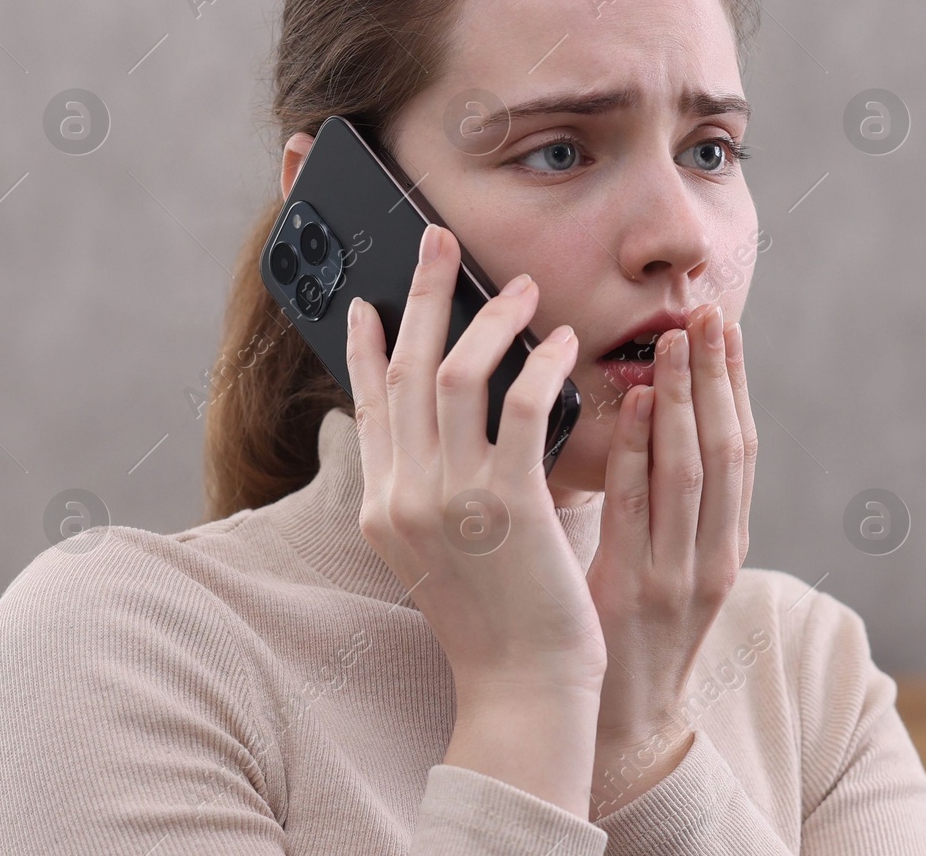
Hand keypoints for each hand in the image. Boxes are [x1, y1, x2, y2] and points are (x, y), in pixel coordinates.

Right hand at [345, 222, 606, 695]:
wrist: (522, 686)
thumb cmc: (494, 617)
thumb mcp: (438, 549)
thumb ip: (428, 486)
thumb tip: (435, 423)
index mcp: (382, 505)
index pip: (366, 402)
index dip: (364, 343)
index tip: (367, 299)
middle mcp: (403, 494)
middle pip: (403, 366)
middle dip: (421, 293)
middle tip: (438, 239)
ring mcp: (452, 498)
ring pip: (456, 372)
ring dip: (489, 317)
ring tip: (521, 288)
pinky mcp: (510, 503)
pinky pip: (523, 405)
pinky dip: (541, 363)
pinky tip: (562, 343)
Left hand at [584, 302, 756, 816]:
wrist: (619, 727)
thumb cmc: (630, 634)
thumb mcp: (666, 562)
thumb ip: (664, 499)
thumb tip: (650, 414)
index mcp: (724, 542)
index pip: (740, 446)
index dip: (734, 384)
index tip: (725, 326)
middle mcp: (715, 554)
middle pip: (728, 447)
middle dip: (718, 376)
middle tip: (707, 311)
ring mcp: (682, 574)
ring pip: (695, 469)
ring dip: (689, 398)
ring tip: (677, 340)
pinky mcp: (641, 592)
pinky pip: (643, 508)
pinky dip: (645, 451)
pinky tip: (640, 406)